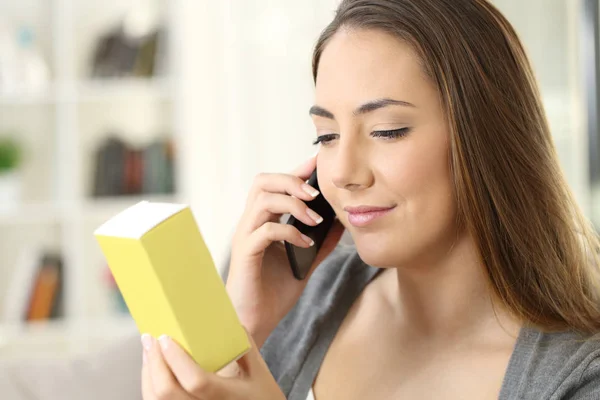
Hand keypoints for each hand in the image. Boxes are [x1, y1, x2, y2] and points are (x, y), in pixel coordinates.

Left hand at [141, 329, 284, 399]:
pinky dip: (151, 387)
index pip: (196, 380)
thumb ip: (245, 347)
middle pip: (167, 392)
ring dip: (148, 374)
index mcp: (228, 397)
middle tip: (150, 339)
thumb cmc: (263, 397)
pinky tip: (154, 372)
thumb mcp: (260, 373)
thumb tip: (227, 320)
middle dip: (154, 362)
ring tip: (149, 352)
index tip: (166, 338)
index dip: (176, 359)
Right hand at [226, 154, 344, 346]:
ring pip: (262, 200)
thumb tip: (341, 224)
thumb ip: (319, 243)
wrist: (255, 323)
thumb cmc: (273, 293)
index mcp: (262, 222)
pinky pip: (266, 231)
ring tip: (315, 218)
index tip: (317, 163)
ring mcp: (245, 237)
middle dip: (291, 180)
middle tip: (316, 193)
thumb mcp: (304, 264)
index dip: (295, 171)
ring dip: (292, 204)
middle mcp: (250, 224)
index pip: (275, 185)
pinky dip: (289, 232)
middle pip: (262, 182)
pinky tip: (305, 244)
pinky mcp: (245, 254)